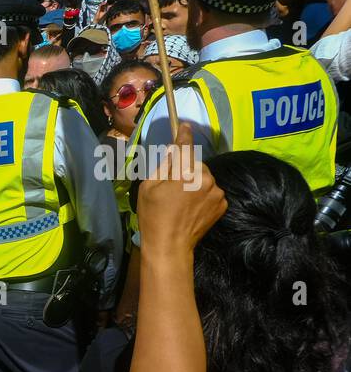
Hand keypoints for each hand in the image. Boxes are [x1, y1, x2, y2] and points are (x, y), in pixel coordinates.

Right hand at [137, 122, 226, 261]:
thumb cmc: (153, 216)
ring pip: (204, 177)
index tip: (185, 125)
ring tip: (182, 201)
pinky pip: (211, 190)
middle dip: (186, 169)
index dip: (183, 135)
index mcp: (186, 173)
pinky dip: (203, 194)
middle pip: (195, 164)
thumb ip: (163, 165)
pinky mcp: (222, 203)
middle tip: (172, 187)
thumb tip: (173, 151)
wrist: (170, 246)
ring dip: (195, 183)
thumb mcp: (148, 187)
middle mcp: (206, 178)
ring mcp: (217, 192)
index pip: (185, 147)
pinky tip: (192, 208)